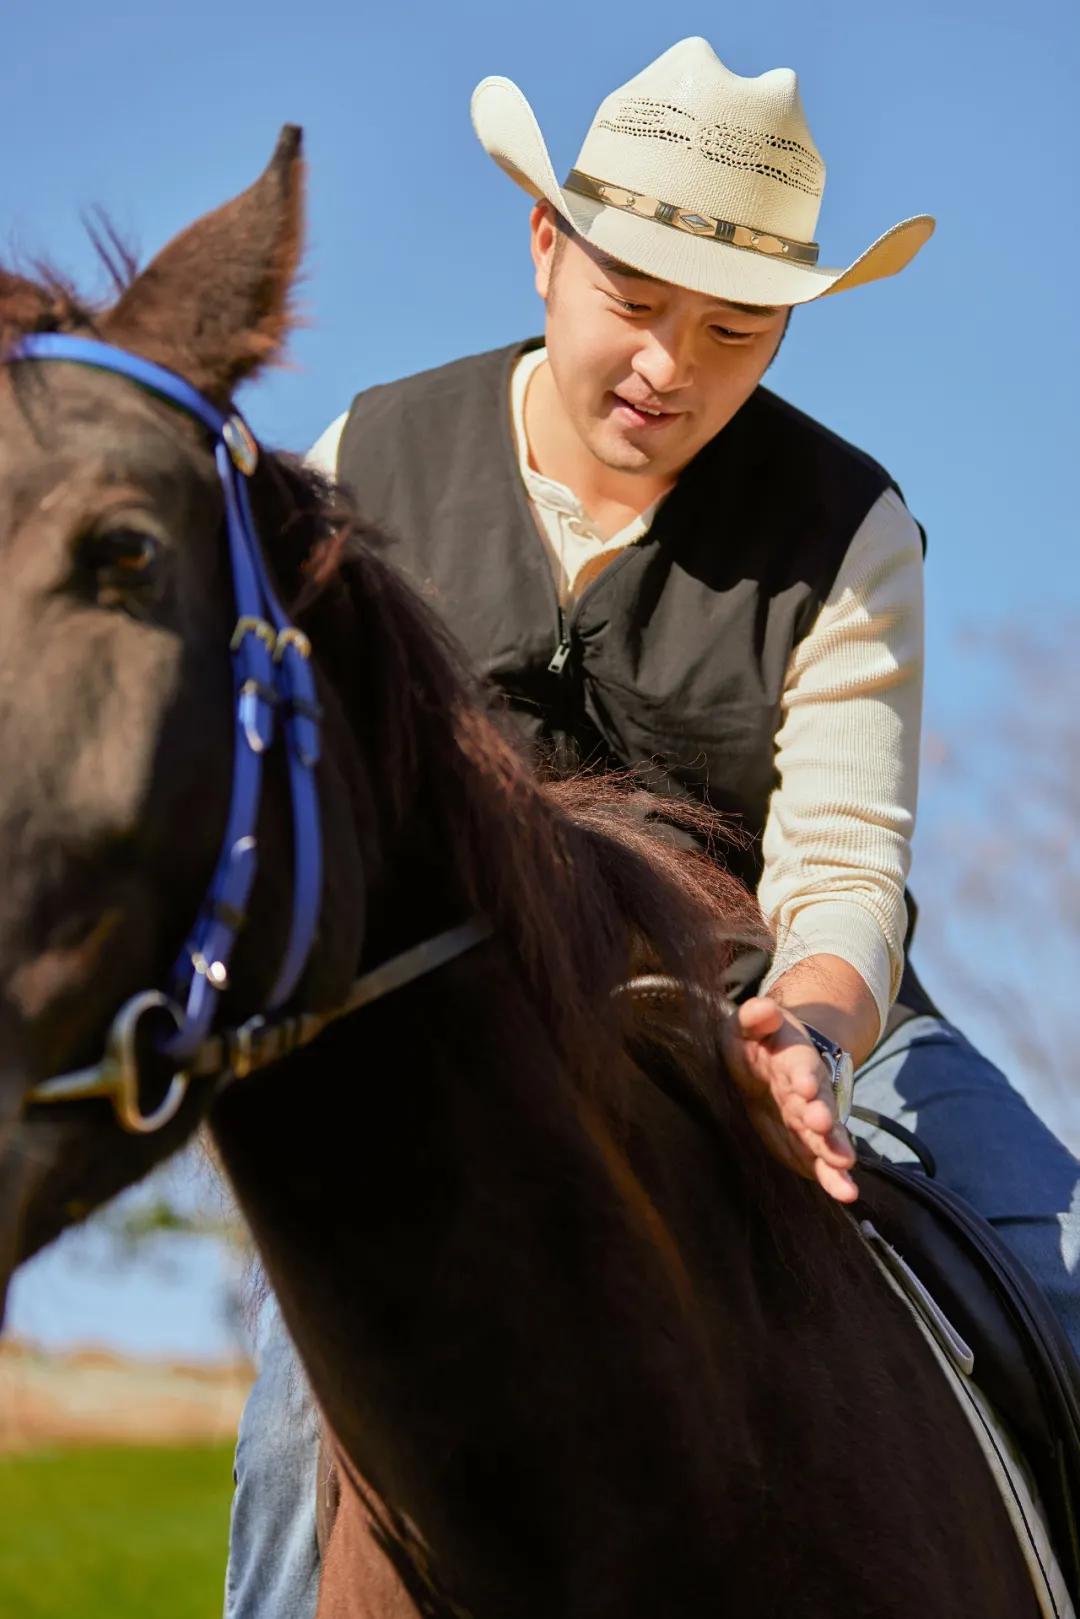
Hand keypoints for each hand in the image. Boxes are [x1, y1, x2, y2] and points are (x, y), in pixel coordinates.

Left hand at [720, 996, 857, 1202]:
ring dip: (833, 1149)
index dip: (803, 1074)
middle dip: (822, 1115)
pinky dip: (832, 1177)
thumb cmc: (755, 1045)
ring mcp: (810, 1119)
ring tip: (844, 1165)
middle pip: (819, 1103)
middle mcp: (809, 1091)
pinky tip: (845, 1192)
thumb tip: (764, 1009)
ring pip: (825, 1136)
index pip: (800, 1066)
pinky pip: (821, 1163)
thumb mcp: (748, 1026)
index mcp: (793, 1059)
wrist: (769, 1065)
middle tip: (823, 1125)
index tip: (805, 1085)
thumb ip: (754, 1017)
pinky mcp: (805, 1145)